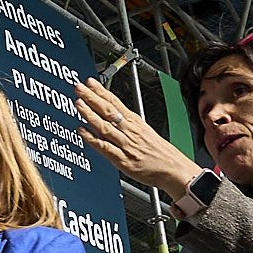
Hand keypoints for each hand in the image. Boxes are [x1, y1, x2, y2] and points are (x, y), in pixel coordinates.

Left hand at [73, 75, 204, 192]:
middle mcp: (130, 131)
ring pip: (105, 126)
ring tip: (78, 104)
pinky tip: (82, 131)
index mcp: (135, 122)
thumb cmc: (161, 153)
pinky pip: (105, 147)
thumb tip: (113, 115)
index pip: (115, 102)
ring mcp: (126, 145)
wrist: (174, 170)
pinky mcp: (123, 160)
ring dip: (90, 114)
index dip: (101, 91)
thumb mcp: (146, 131)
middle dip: (92, 97)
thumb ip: (128, 124)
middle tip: (79, 87)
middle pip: (108, 111)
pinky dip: (92, 139)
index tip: (89, 82)